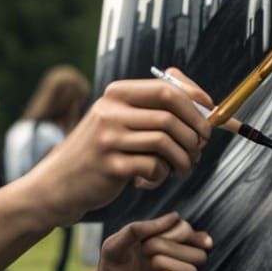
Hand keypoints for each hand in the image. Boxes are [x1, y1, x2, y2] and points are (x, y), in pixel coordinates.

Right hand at [19, 69, 212, 226]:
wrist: (62, 181)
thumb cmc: (100, 148)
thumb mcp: (117, 117)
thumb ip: (152, 104)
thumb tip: (202, 100)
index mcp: (116, 94)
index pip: (165, 89)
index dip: (194, 100)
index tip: (209, 113)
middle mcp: (110, 112)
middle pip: (170, 115)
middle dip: (194, 132)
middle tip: (199, 147)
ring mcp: (109, 139)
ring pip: (166, 142)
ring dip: (183, 158)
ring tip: (181, 166)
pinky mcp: (111, 167)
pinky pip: (154, 167)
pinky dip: (162, 174)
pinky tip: (154, 177)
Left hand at [94, 212, 211, 270]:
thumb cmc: (112, 267)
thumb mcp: (116, 244)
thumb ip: (140, 229)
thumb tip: (176, 216)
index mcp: (164, 239)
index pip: (186, 230)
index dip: (174, 232)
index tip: (152, 237)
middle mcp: (174, 257)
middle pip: (197, 250)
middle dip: (168, 247)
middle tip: (145, 251)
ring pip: (193, 269)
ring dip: (167, 264)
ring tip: (150, 267)